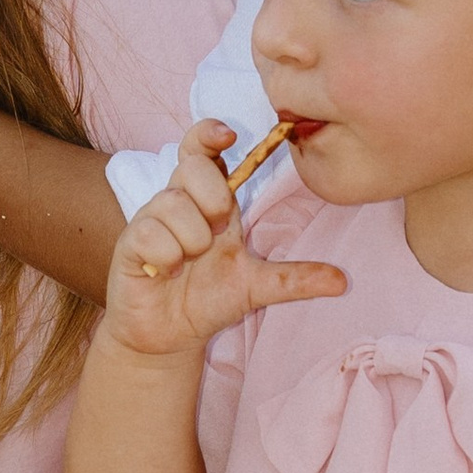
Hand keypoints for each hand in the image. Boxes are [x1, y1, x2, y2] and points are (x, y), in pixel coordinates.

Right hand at [101, 123, 348, 359]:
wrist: (167, 339)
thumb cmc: (207, 302)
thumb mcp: (257, 288)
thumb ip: (295, 278)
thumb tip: (343, 282)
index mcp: (208, 202)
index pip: (203, 149)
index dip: (210, 133)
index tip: (229, 136)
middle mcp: (178, 203)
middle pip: (192, 167)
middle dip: (212, 198)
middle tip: (217, 233)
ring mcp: (150, 221)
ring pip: (173, 204)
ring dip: (191, 240)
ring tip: (188, 263)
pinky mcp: (130, 244)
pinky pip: (150, 234)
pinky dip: (166, 258)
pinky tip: (166, 274)